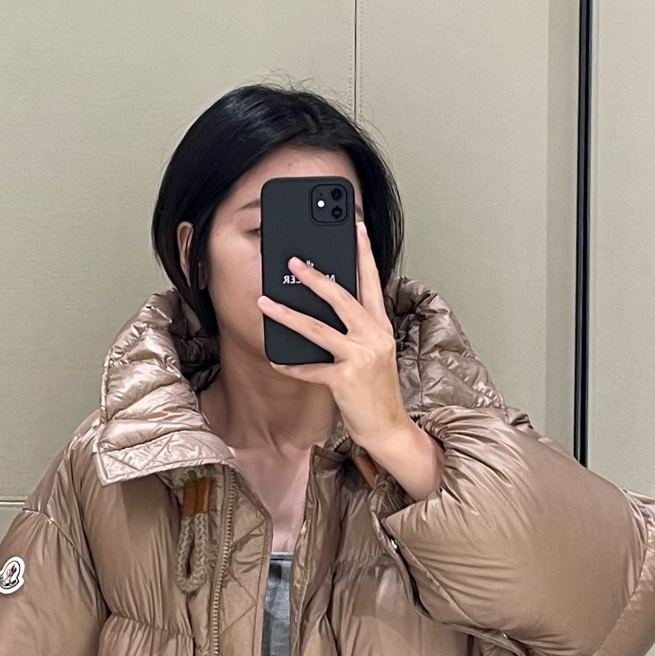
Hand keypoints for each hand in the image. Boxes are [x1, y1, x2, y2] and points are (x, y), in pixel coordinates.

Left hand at [257, 220, 442, 499]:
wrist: (389, 427)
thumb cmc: (376, 391)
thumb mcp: (374, 353)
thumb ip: (356, 330)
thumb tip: (326, 308)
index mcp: (381, 326)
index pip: (373, 281)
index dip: (364, 253)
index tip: (355, 228)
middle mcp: (373, 336)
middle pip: (342, 297)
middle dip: (315, 277)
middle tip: (292, 260)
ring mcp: (360, 357)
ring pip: (318, 328)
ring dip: (288, 314)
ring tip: (265, 302)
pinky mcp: (345, 379)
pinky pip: (310, 368)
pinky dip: (291, 365)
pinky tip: (276, 358)